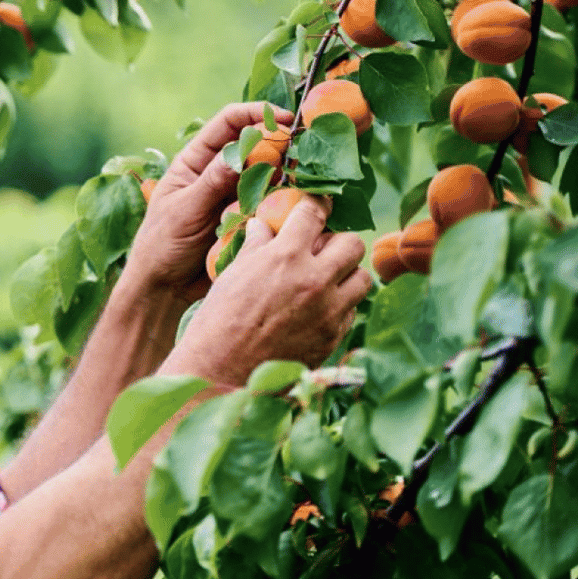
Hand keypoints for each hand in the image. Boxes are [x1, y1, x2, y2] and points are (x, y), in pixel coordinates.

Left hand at [121, 102, 292, 304]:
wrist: (164, 288)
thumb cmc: (161, 245)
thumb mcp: (184, 210)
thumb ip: (212, 182)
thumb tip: (242, 150)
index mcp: (195, 161)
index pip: (228, 122)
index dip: (257, 114)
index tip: (284, 120)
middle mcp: (217, 173)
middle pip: (255, 146)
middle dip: (278, 145)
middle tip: (300, 155)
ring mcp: (234, 196)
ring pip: (268, 176)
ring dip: (284, 177)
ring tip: (298, 183)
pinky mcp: (247, 218)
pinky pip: (270, 204)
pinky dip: (282, 203)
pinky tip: (292, 207)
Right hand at [160, 196, 372, 387]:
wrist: (220, 374)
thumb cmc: (217, 323)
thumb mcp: (232, 276)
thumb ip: (256, 247)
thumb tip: (264, 225)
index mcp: (285, 257)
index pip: (314, 213)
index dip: (317, 204)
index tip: (318, 206)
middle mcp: (315, 280)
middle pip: (352, 243)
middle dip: (337, 243)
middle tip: (321, 251)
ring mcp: (329, 311)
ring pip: (362, 278)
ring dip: (346, 275)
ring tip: (326, 282)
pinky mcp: (333, 337)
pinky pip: (351, 311)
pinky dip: (339, 307)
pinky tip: (317, 311)